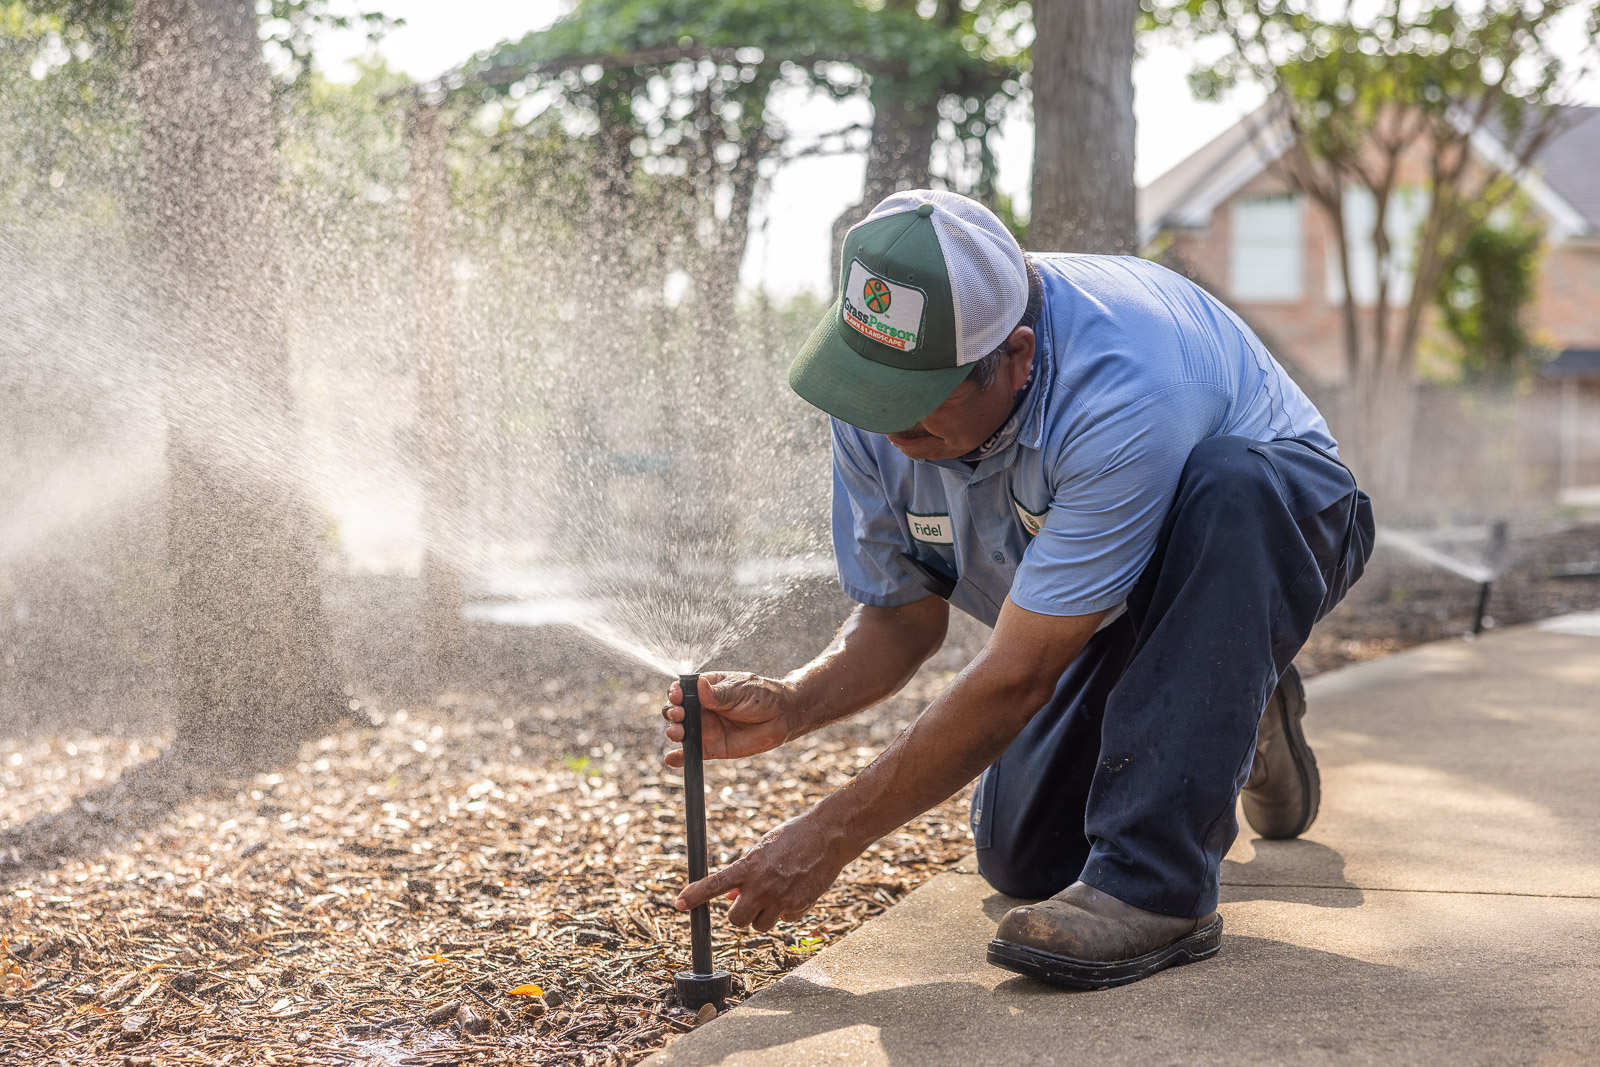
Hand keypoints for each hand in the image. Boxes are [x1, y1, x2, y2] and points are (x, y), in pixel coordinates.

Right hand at [661, 673, 793, 766]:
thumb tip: (699, 685)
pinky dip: (679, 758)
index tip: (677, 695)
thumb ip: (719, 693)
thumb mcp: (740, 690)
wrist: (781, 718)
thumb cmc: (761, 697)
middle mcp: (701, 709)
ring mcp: (705, 729)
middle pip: (676, 710)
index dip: (675, 692)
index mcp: (706, 689)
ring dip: (673, 731)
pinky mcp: (712, 748)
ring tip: (677, 732)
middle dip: (672, 712)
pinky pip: (692, 753)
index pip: (683, 690)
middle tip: (679, 714)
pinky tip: (671, 759)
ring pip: (681, 731)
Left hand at [675, 812, 850, 931]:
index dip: (695, 896)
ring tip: (774, 894)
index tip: (679, 904)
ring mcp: (782, 900)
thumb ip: (746, 872)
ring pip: (760, 926)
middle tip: (746, 901)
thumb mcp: (763, 848)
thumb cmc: (793, 836)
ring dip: (762, 915)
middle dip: (738, 914)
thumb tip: (733, 895)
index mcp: (750, 866)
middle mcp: (762, 886)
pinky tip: (794, 892)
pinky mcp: (800, 907)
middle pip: (736, 920)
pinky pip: (784, 920)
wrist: (829, 835)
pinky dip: (785, 912)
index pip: (715, 884)